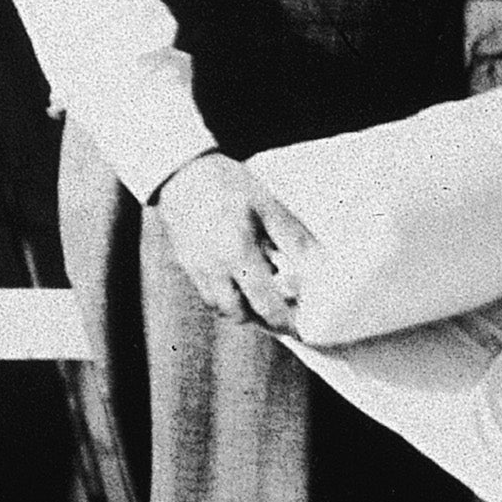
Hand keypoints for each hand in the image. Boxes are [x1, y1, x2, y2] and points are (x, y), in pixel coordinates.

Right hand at [149, 150, 315, 334]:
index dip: (282, 320)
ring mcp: (197, 269)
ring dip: (241, 309)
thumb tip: (319, 262)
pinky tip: (239, 280)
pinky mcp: (187, 264)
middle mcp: (214, 269)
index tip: (298, 328)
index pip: (263, 302)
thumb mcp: (267, 205)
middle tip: (281, 313)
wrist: (182, 173)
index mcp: (238, 254)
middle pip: (237, 314)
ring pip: (219, 307)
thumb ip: (293, 237)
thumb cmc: (228, 184)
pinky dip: (225, 296)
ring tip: (261, 296)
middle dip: (261, 320)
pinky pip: (207, 293)